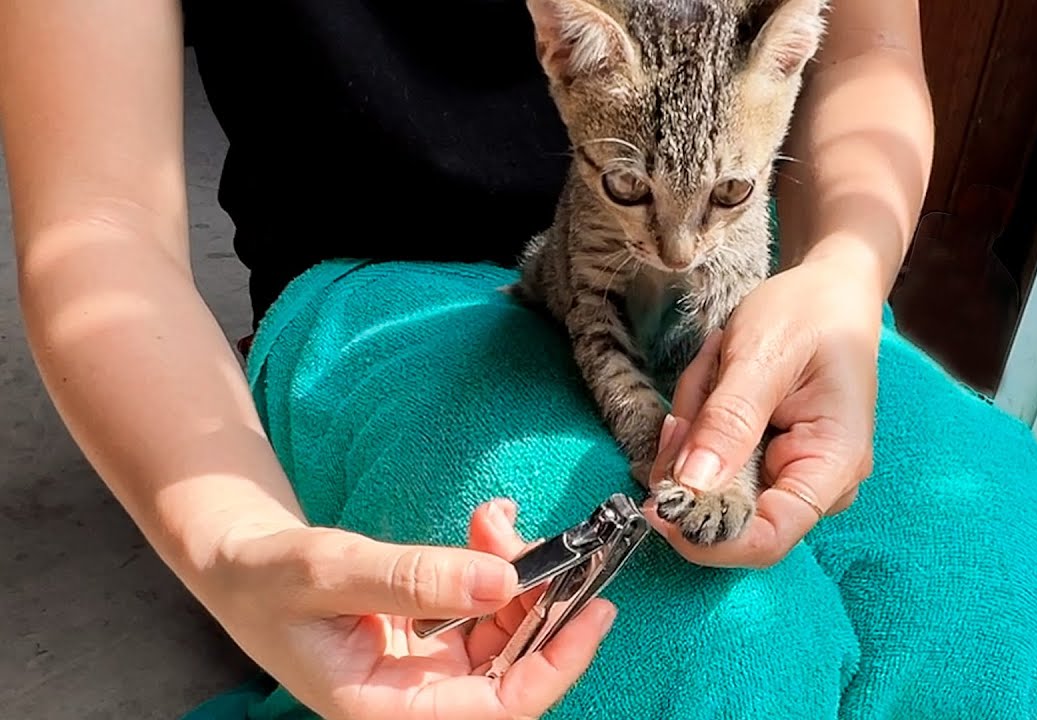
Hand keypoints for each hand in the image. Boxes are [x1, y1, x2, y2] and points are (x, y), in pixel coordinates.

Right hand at [206, 500, 615, 718]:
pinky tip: (486, 525)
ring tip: (494, 521)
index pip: (497, 708)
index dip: (555, 666)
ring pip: (507, 632)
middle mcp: (417, 696)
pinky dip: (496, 564)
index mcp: (387, 706)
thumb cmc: (267, 580)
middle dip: (544, 608)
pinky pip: (487, 606)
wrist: (243, 568)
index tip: (593, 613)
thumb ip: (412, 578)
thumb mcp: (329, 571)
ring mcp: (430, 666)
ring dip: (518, 575)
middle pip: (515, 670)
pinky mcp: (435, 636)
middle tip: (556, 547)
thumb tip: (500, 581)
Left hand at [645, 258, 880, 567]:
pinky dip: (698, 423)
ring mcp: (787, 475)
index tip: (655, 503)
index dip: (704, 538)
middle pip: (725, 511)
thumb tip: (690, 488)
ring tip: (721, 365)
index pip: (767, 539)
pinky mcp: (762, 461)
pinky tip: (719, 377)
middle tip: (705, 382)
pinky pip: (708, 462)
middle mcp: (815, 484)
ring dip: (695, 428)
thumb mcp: (763, 356)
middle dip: (694, 453)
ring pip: (708, 484)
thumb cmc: (809, 314)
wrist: (828, 291)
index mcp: (832, 466)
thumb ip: (728, 422)